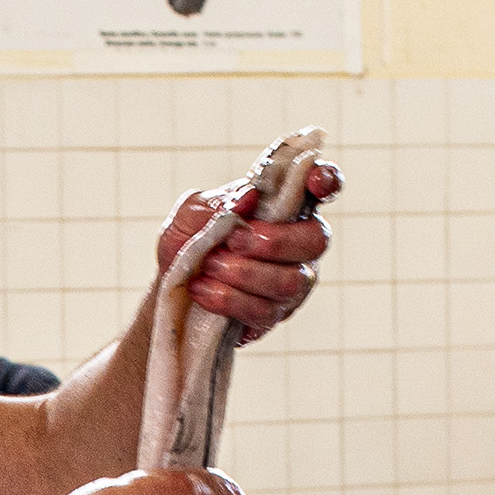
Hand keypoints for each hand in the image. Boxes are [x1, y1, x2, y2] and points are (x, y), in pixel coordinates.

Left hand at [154, 158, 339, 343]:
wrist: (167, 286)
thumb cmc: (190, 241)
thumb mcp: (194, 212)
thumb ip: (222, 202)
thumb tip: (250, 197)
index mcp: (285, 205)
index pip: (323, 185)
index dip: (327, 179)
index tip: (315, 182)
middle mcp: (299, 242)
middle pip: (316, 240)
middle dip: (273, 242)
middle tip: (233, 242)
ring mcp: (292, 281)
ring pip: (291, 281)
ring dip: (244, 273)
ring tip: (210, 266)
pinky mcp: (274, 315)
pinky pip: (265, 311)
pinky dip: (229, 299)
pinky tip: (204, 289)